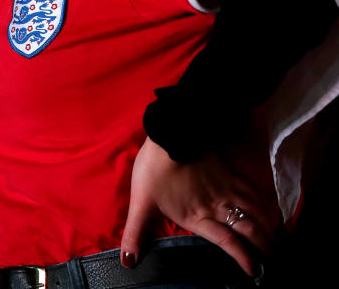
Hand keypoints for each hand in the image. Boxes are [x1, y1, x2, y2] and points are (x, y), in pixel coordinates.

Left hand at [121, 138, 276, 275]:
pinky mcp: (230, 175)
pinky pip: (254, 194)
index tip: (255, 270)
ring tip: (278, 241)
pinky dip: (267, 206)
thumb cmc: (154, 170)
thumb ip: (135, 233)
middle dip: (265, 246)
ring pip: (255, 213)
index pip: (227, 242)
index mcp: (197, 217)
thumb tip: (128, 262)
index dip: (243, 257)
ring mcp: (227, 190)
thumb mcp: (140, 204)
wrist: (171, 135)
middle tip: (275, 259)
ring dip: (269, 229)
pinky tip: (273, 212)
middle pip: (248, 230)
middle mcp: (217, 207)